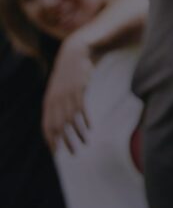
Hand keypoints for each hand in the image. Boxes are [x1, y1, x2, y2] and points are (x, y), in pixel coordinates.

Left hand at [42, 34, 93, 153]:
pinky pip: (81, 110)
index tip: (56, 153)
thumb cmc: (69, 74)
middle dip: (64, 142)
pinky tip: (89, 129)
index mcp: (49, 102)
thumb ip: (58, 104)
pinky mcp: (78, 90)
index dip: (50, 141)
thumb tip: (59, 120)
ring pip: (70, 121)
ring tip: (84, 144)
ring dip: (77, 134)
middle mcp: (55, 101)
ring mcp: (66, 96)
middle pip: (57, 127)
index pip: (46, 127)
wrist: (76, 53)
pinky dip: (85, 121)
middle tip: (71, 154)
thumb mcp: (60, 90)